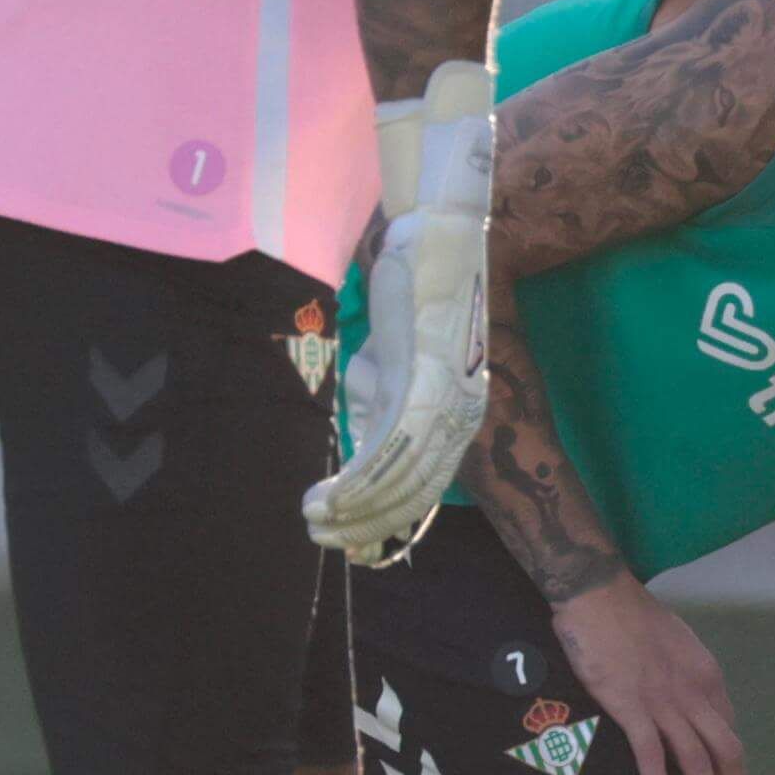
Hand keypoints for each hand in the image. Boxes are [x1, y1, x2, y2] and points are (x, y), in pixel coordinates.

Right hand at [306, 62, 495, 562]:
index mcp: (456, 412)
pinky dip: (358, 480)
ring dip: (355, 510)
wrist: (433, 230)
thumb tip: (358, 442)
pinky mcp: (426, 379)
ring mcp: (447, 399)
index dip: (387, 521)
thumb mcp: (389, 358)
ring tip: (314, 522)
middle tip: (324, 540)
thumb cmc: (411, 288)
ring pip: (402, 480)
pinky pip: (392, 449)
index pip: (424, 485)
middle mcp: (460, 414)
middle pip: (414, 494)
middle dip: (367, 526)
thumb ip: (377, 401)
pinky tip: (326, 497)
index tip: (353, 544)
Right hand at [551, 576, 747, 774]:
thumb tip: (689, 701)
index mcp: (707, 677)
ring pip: (698, 761)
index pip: (728, 731)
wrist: (600, 594)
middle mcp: (695, 693)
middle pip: (726, 752)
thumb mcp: (676, 644)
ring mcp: (664, 702)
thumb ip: (686, 675)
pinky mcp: (632, 707)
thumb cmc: (631, 616)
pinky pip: (652, 756)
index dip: (733, 767)